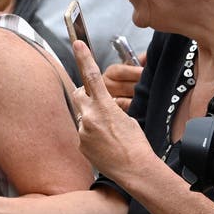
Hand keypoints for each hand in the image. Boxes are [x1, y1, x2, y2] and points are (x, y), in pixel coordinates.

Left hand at [71, 41, 154, 181]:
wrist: (135, 169)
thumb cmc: (136, 144)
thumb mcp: (127, 118)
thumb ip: (110, 108)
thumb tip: (102, 107)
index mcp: (104, 106)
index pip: (91, 76)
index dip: (83, 58)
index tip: (77, 44)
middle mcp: (89, 116)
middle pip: (78, 95)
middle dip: (84, 96)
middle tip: (96, 104)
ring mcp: (83, 131)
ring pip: (82, 117)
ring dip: (92, 122)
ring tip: (108, 136)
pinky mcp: (80, 144)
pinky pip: (83, 134)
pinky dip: (91, 137)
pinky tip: (105, 146)